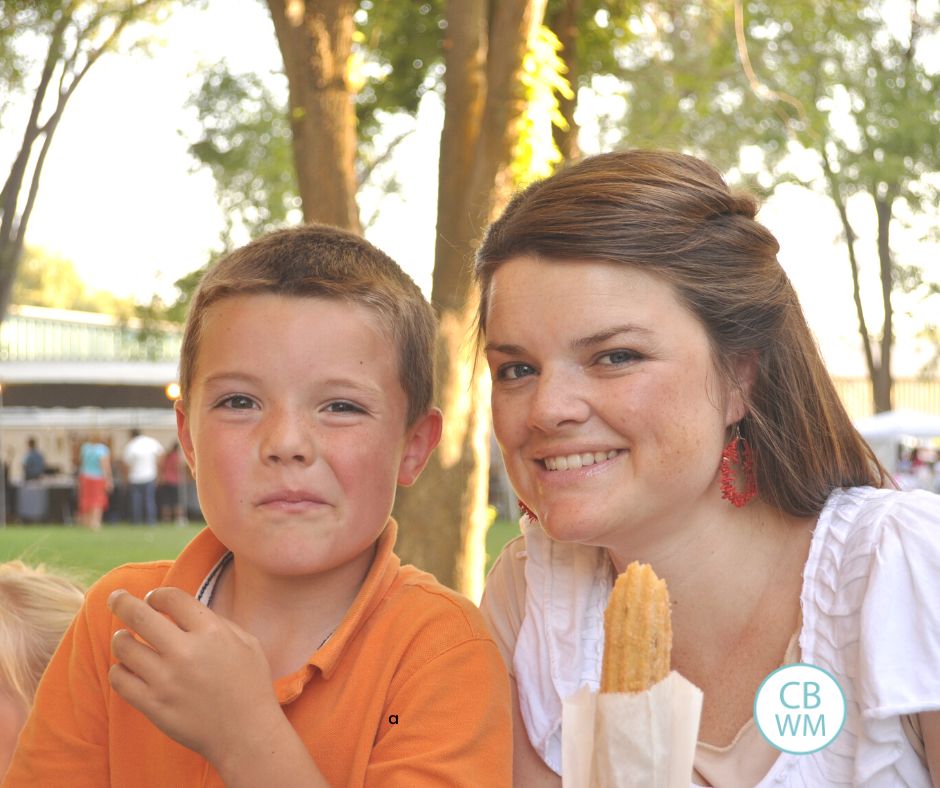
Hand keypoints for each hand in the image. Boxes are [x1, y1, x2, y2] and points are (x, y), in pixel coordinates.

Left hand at [107, 587, 285, 769]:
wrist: (246, 733)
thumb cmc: (249, 684)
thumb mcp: (246, 642)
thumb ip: (216, 622)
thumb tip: (183, 611)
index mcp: (211, 632)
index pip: (171, 598)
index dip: (158, 595)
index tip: (154, 599)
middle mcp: (185, 652)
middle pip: (138, 616)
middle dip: (121, 602)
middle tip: (116, 598)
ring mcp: (166, 680)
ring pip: (124, 647)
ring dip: (121, 638)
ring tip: (126, 639)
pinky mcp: (152, 705)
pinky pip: (119, 679)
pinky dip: (119, 669)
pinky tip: (128, 668)